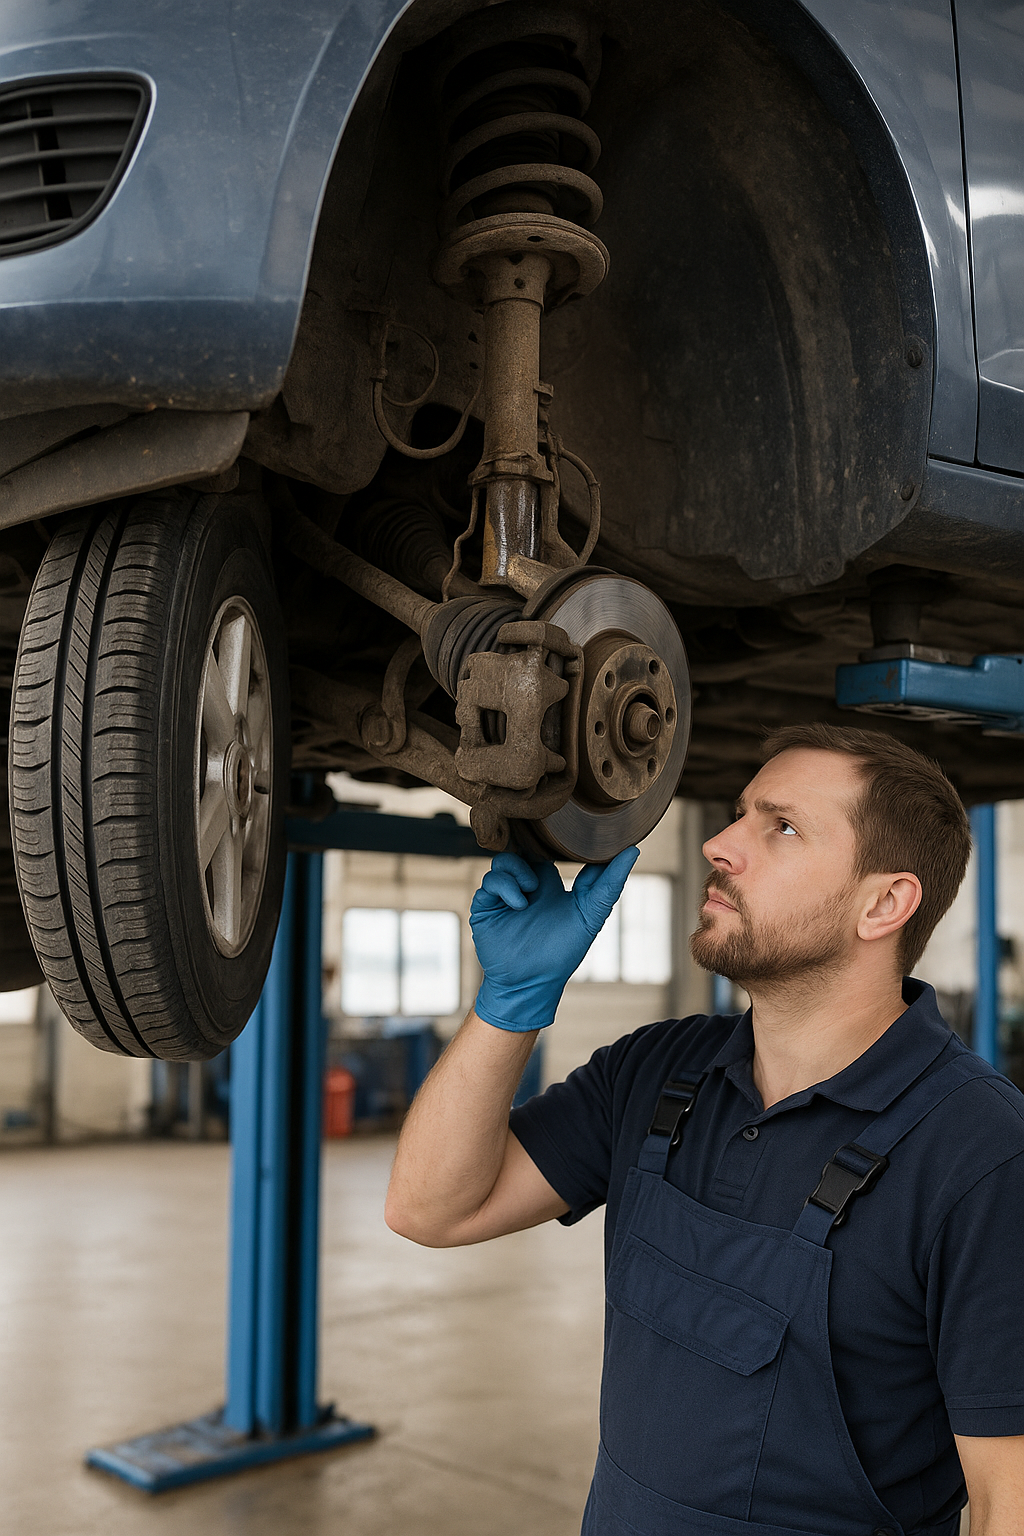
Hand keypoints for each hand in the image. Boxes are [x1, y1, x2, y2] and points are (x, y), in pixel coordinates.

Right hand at [469, 847, 639, 1031]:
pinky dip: (506, 887)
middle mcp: (526, 888)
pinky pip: (491, 881)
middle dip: (529, 848)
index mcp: (550, 886)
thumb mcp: (590, 914)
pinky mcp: (486, 906)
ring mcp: (505, 896)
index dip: (553, 844)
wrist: (531, 982)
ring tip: (532, 888)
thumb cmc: (563, 953)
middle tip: (541, 854)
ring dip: (519, 870)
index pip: (547, 853)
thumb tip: (632, 851)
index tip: (564, 835)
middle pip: (522, 850)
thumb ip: (609, 883)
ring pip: (504, 861)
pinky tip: (520, 905)